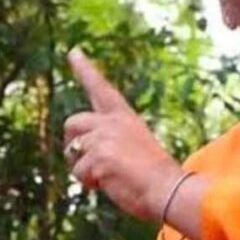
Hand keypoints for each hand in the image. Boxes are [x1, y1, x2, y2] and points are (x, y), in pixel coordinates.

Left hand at [63, 48, 183, 221]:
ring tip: (110, 176)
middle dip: (72, 142)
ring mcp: (104, 138)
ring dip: (84, 168)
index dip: (85, 69)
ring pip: (72, 153)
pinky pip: (79, 173)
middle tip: (87, 160)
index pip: (101, 88)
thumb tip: (79, 153)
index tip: (73, 51)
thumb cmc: (154, 174)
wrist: (167, 188)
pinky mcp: (98, 157)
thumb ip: (109, 141)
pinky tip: (112, 183)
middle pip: (72, 123)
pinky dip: (91, 183)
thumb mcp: (134, 147)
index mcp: (125, 117)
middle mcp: (112, 122)